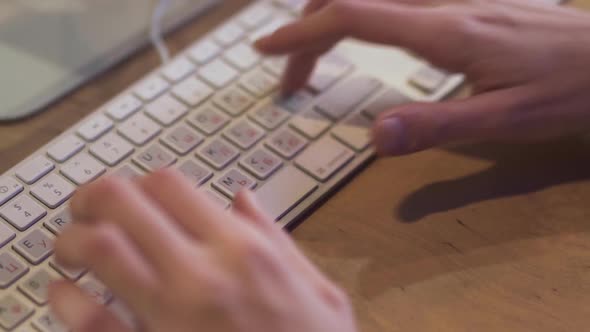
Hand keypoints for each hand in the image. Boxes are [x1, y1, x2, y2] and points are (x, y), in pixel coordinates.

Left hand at [49, 170, 356, 331]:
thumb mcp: (319, 290)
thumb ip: (277, 237)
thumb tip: (245, 199)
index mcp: (245, 251)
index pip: (170, 185)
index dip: (141, 183)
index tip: (137, 197)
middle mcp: (205, 274)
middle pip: (123, 203)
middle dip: (94, 197)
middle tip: (88, 208)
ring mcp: (173, 317)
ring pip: (100, 250)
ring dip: (74, 240)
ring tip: (73, 248)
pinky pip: (93, 323)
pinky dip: (67, 302)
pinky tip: (64, 295)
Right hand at [255, 0, 589, 155]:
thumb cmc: (571, 89)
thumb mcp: (506, 121)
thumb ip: (436, 126)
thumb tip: (372, 137)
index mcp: (445, 32)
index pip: (355, 17)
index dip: (304, 33)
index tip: (268, 50)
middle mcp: (443, 5)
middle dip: (308, 30)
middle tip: (289, 77)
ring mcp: (454, 0)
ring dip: (331, 20)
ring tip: (313, 58)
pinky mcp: (465, 5)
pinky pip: (395, 1)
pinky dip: (360, 16)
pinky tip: (363, 40)